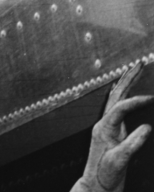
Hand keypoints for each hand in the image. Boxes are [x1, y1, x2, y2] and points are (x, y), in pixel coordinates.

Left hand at [71, 61, 153, 191]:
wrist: (96, 186)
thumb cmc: (106, 174)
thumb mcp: (120, 160)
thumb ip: (132, 143)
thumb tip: (147, 127)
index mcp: (104, 128)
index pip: (119, 107)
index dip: (135, 101)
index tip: (151, 98)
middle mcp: (103, 123)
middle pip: (115, 95)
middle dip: (127, 79)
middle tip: (139, 64)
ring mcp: (106, 125)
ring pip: (115, 99)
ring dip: (125, 83)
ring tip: (134, 69)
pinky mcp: (110, 130)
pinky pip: (116, 107)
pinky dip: (122, 95)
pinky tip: (125, 89)